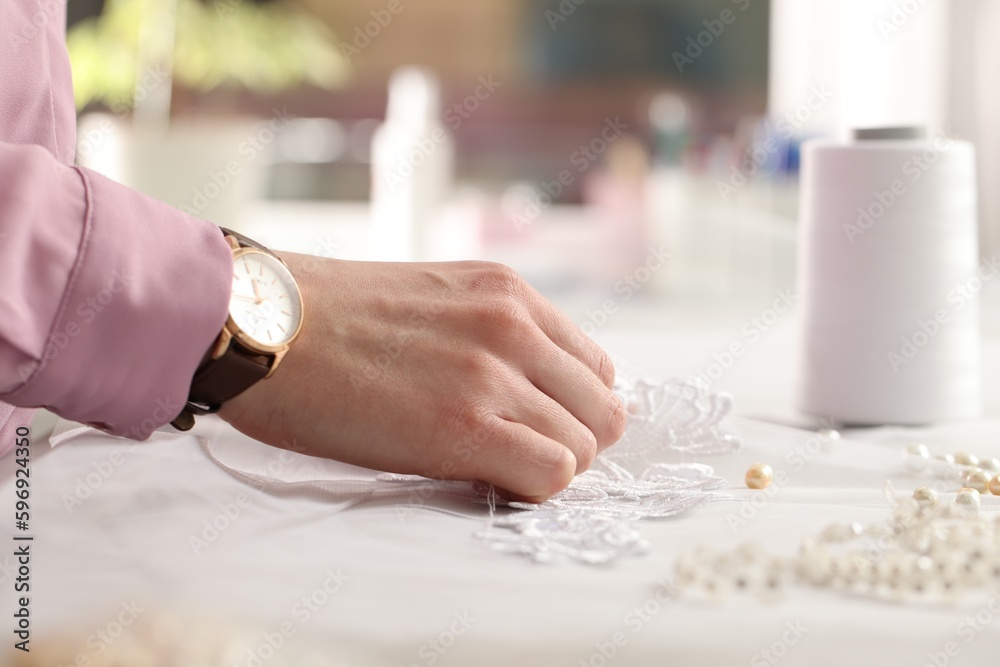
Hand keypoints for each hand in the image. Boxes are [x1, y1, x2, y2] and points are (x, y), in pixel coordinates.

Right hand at [218, 253, 626, 501]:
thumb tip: (529, 388)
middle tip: (520, 454)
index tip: (540, 424)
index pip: (594, 366)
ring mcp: (493, 375)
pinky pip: (553, 475)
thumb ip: (492, 333)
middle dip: (572, 440)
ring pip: (584, 447)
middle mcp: (513, 327)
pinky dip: (532, 488)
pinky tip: (486, 478)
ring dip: (547, 466)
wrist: (261, 326)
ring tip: (493, 466)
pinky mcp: (465, 427)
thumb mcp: (433, 297)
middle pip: (601, 410)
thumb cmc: (327, 318)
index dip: (573, 406)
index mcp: (508, 293)